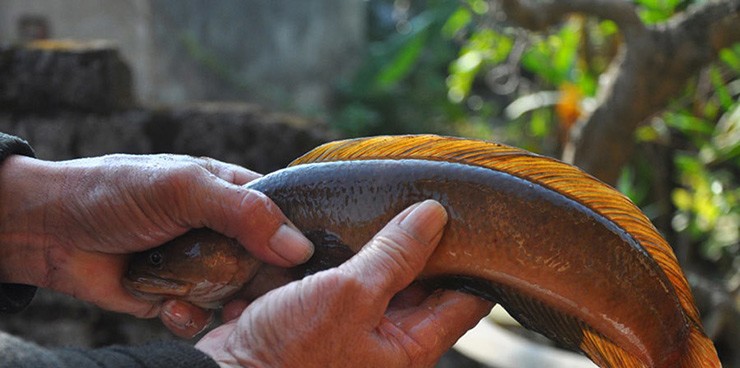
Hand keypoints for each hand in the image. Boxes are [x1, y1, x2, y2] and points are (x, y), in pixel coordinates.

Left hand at [0, 154, 312, 336]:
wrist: (49, 230)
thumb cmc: (116, 191)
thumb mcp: (184, 189)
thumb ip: (243, 212)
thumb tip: (298, 246)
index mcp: (232, 192)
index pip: (284, 215)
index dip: (299, 238)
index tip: (308, 263)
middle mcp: (222, 230)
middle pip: (267, 261)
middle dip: (263, 282)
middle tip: (255, 292)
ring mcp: (200, 264)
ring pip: (237, 294)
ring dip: (229, 304)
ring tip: (218, 305)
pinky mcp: (176, 294)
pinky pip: (201, 315)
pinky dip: (190, 317)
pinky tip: (170, 305)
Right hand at [195, 200, 493, 367]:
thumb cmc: (290, 354)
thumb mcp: (351, 295)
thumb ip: (394, 256)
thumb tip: (433, 217)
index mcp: (409, 348)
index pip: (463, 302)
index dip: (473, 260)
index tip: (475, 221)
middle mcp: (388, 342)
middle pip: (423, 285)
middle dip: (424, 246)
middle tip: (426, 200)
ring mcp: (356, 328)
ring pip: (383, 277)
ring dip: (381, 246)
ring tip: (388, 203)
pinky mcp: (325, 316)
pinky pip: (346, 279)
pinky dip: (347, 256)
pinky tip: (345, 226)